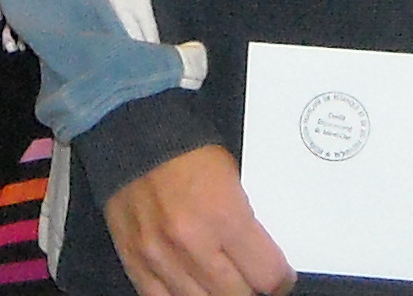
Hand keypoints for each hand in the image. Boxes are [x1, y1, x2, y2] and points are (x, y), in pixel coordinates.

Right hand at [105, 145, 294, 295]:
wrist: (132, 132)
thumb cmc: (188, 147)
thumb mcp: (233, 176)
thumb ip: (245, 221)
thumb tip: (259, 255)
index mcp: (223, 215)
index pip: (267, 275)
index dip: (279, 279)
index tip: (279, 277)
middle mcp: (192, 244)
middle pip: (238, 295)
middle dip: (250, 286)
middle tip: (249, 274)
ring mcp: (159, 258)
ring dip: (216, 292)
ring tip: (220, 279)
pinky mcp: (133, 262)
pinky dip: (181, 295)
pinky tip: (191, 284)